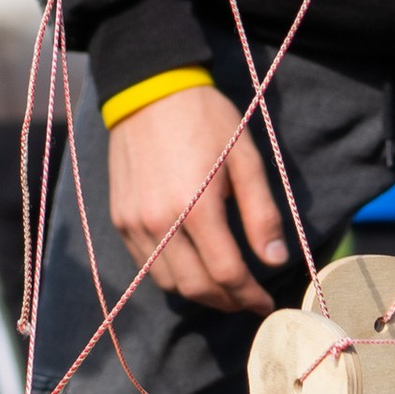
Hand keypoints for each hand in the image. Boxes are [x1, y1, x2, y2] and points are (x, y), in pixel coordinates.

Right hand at [103, 82, 290, 314]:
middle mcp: (159, 224)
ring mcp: (134, 224)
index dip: (250, 296)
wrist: (147, 91)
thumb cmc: (206, 120)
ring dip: (199, 294)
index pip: (227, 274)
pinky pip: (145, 265)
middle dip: (227, 302)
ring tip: (223, 289)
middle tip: (247, 301)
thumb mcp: (245, 159)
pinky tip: (192, 267)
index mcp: (196, 208)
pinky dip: (171, 276)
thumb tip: (275, 260)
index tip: (266, 302)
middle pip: (196, 287)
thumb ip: (261, 214)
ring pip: (167, 283)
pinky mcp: (119, 220)